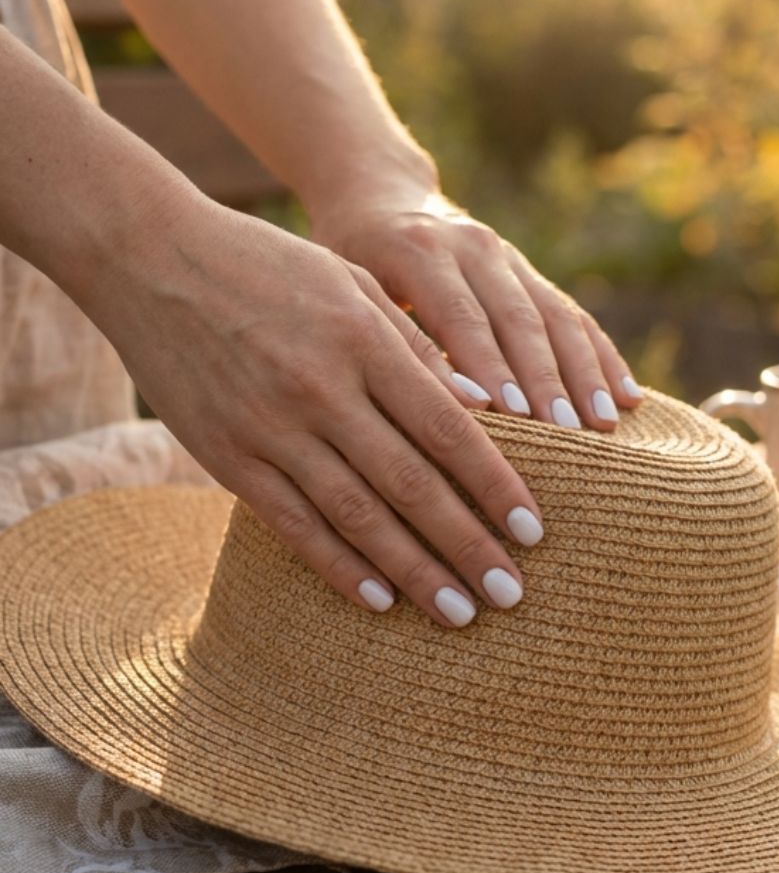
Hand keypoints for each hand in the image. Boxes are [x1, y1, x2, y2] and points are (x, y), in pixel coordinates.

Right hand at [86, 199, 544, 626]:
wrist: (149, 260)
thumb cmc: (269, 266)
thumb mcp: (352, 283)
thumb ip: (417, 346)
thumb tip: (487, 406)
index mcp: (364, 341)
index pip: (448, 430)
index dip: (495, 486)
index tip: (535, 531)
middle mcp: (321, 391)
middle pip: (411, 485)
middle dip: (468, 546)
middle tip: (512, 594)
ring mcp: (270, 430)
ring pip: (357, 517)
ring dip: (414, 572)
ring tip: (460, 613)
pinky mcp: (227, 457)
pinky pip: (293, 525)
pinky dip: (339, 567)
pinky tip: (378, 601)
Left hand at [313, 189, 642, 430]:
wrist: (377, 193)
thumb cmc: (348, 258)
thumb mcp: (349, 288)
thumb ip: (391, 336)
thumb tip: (449, 406)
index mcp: (419, 251)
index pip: (463, 316)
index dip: (491, 366)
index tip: (515, 415)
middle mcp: (472, 247)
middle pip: (519, 319)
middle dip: (548, 380)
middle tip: (569, 432)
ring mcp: (507, 256)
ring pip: (555, 317)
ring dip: (584, 374)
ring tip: (604, 424)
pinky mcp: (528, 270)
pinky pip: (573, 315)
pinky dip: (603, 358)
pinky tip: (629, 397)